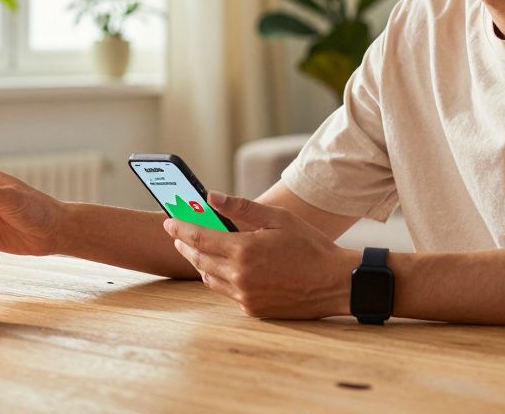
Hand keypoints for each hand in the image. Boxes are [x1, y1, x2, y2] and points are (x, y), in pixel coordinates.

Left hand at [164, 191, 358, 318]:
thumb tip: (210, 196)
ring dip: (200, 262)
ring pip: (209, 278)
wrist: (336, 283)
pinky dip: (220, 277)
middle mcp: (240, 276)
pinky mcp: (253, 309)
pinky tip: (224, 267)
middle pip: (199, 259)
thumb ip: (241, 208)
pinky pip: (226, 292)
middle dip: (185, 245)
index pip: (199, 238)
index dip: (180, 228)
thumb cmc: (310, 246)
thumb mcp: (278, 219)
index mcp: (244, 251)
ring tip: (197, 249)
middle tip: (177, 234)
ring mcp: (245, 296)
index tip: (169, 221)